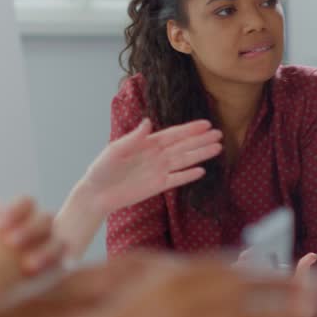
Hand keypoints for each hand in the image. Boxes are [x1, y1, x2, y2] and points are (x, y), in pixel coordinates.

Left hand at [0, 197, 65, 277]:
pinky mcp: (61, 265)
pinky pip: (68, 261)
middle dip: (27, 230)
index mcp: (21, 217)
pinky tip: (62, 268)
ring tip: (27, 267)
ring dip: (44, 252)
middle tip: (9, 243)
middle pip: (44, 219)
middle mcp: (40, 228)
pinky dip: (65, 262)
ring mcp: (52, 246)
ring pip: (57, 241)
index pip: (25, 204)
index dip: (12, 211)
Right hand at [41, 253, 316, 316]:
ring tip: (307, 313)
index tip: (293, 270)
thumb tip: (216, 268)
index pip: (233, 266)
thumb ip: (178, 269)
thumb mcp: (138, 272)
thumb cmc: (107, 314)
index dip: (267, 269)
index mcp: (176, 273)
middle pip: (248, 288)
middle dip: (286, 286)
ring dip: (280, 313)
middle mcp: (186, 297)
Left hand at [76, 119, 222, 216]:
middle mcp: (156, 155)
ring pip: (184, 161)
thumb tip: (148, 122)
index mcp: (147, 143)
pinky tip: (202, 171)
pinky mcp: (158, 186)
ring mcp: (158, 171)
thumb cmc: (102, 169)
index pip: (173, 134)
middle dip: (201, 140)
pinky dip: (189, 175)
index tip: (206, 124)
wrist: (97, 194)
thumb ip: (133, 138)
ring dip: (200, 154)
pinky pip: (177, 179)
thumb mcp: (115, 150)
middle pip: (184, 146)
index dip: (190, 129)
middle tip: (220, 133)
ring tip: (218, 148)